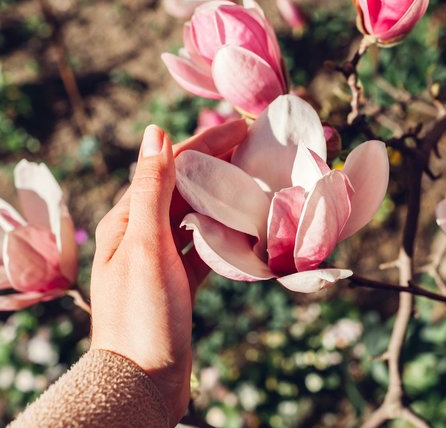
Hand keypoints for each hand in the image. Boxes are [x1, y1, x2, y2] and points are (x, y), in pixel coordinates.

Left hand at [89, 121, 246, 424]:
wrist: (142, 381)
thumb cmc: (143, 313)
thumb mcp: (145, 245)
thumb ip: (152, 188)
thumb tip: (156, 132)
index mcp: (128, 217)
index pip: (170, 165)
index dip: (206, 142)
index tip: (242, 126)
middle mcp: (142, 231)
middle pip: (185, 186)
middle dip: (218, 162)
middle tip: (255, 145)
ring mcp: (162, 255)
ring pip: (196, 213)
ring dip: (223, 193)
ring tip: (254, 178)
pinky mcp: (179, 278)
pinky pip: (205, 244)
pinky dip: (225, 231)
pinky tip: (246, 226)